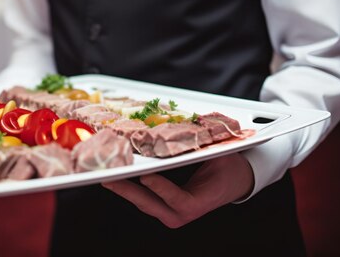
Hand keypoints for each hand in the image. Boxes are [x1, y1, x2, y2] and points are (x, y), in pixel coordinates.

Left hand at [101, 153, 253, 227]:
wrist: (233, 182)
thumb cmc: (227, 168)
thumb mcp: (219, 156)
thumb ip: (203, 147)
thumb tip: (189, 126)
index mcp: (197, 203)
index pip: (176, 198)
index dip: (161, 188)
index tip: (146, 177)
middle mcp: (180, 212)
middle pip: (149, 202)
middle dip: (126, 189)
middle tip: (108, 176)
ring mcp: (169, 212)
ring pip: (141, 201)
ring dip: (122, 188)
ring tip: (106, 174)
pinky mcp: (162, 207)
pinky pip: (143, 198)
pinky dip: (128, 186)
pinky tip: (116, 176)